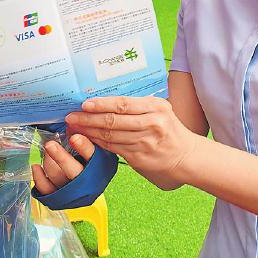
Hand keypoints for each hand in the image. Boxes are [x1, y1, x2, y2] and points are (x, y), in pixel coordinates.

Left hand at [32, 131, 97, 194]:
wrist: (87, 189)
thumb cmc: (90, 165)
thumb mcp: (95, 151)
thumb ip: (85, 140)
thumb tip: (71, 125)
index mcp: (98, 166)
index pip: (92, 156)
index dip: (84, 147)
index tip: (74, 137)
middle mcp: (85, 180)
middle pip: (73, 170)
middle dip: (60, 157)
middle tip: (50, 145)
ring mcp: (70, 189)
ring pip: (56, 176)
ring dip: (48, 161)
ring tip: (47, 149)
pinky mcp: (58, 196)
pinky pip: (45, 189)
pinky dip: (38, 177)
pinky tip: (35, 166)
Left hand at [66, 96, 197, 188]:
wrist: (186, 155)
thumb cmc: (169, 129)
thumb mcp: (160, 109)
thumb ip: (138, 105)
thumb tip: (106, 100)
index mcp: (156, 108)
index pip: (123, 104)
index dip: (101, 104)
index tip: (84, 104)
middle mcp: (151, 124)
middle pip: (113, 120)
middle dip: (88, 119)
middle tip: (71, 116)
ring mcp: (145, 142)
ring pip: (110, 136)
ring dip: (89, 132)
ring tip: (75, 128)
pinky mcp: (139, 157)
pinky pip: (113, 148)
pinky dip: (98, 143)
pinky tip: (88, 139)